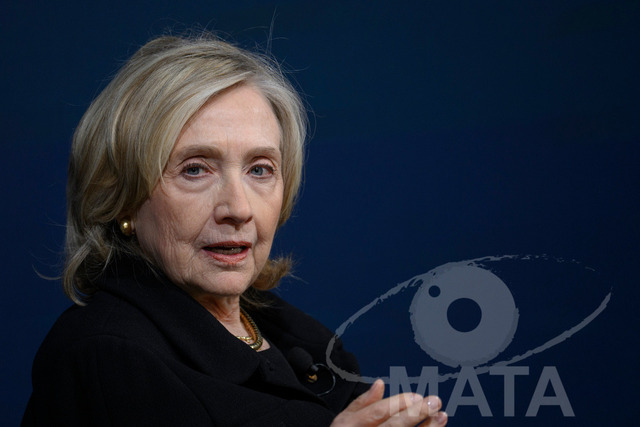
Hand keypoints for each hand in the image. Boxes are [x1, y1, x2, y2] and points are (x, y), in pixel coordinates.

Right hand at [331, 379, 447, 425]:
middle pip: (394, 426)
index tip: (417, 396)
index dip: (399, 403)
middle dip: (416, 413)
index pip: (378, 412)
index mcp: (351, 426)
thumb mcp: (344, 421)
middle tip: (434, 402)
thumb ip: (362, 403)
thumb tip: (379, 384)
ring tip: (441, 417)